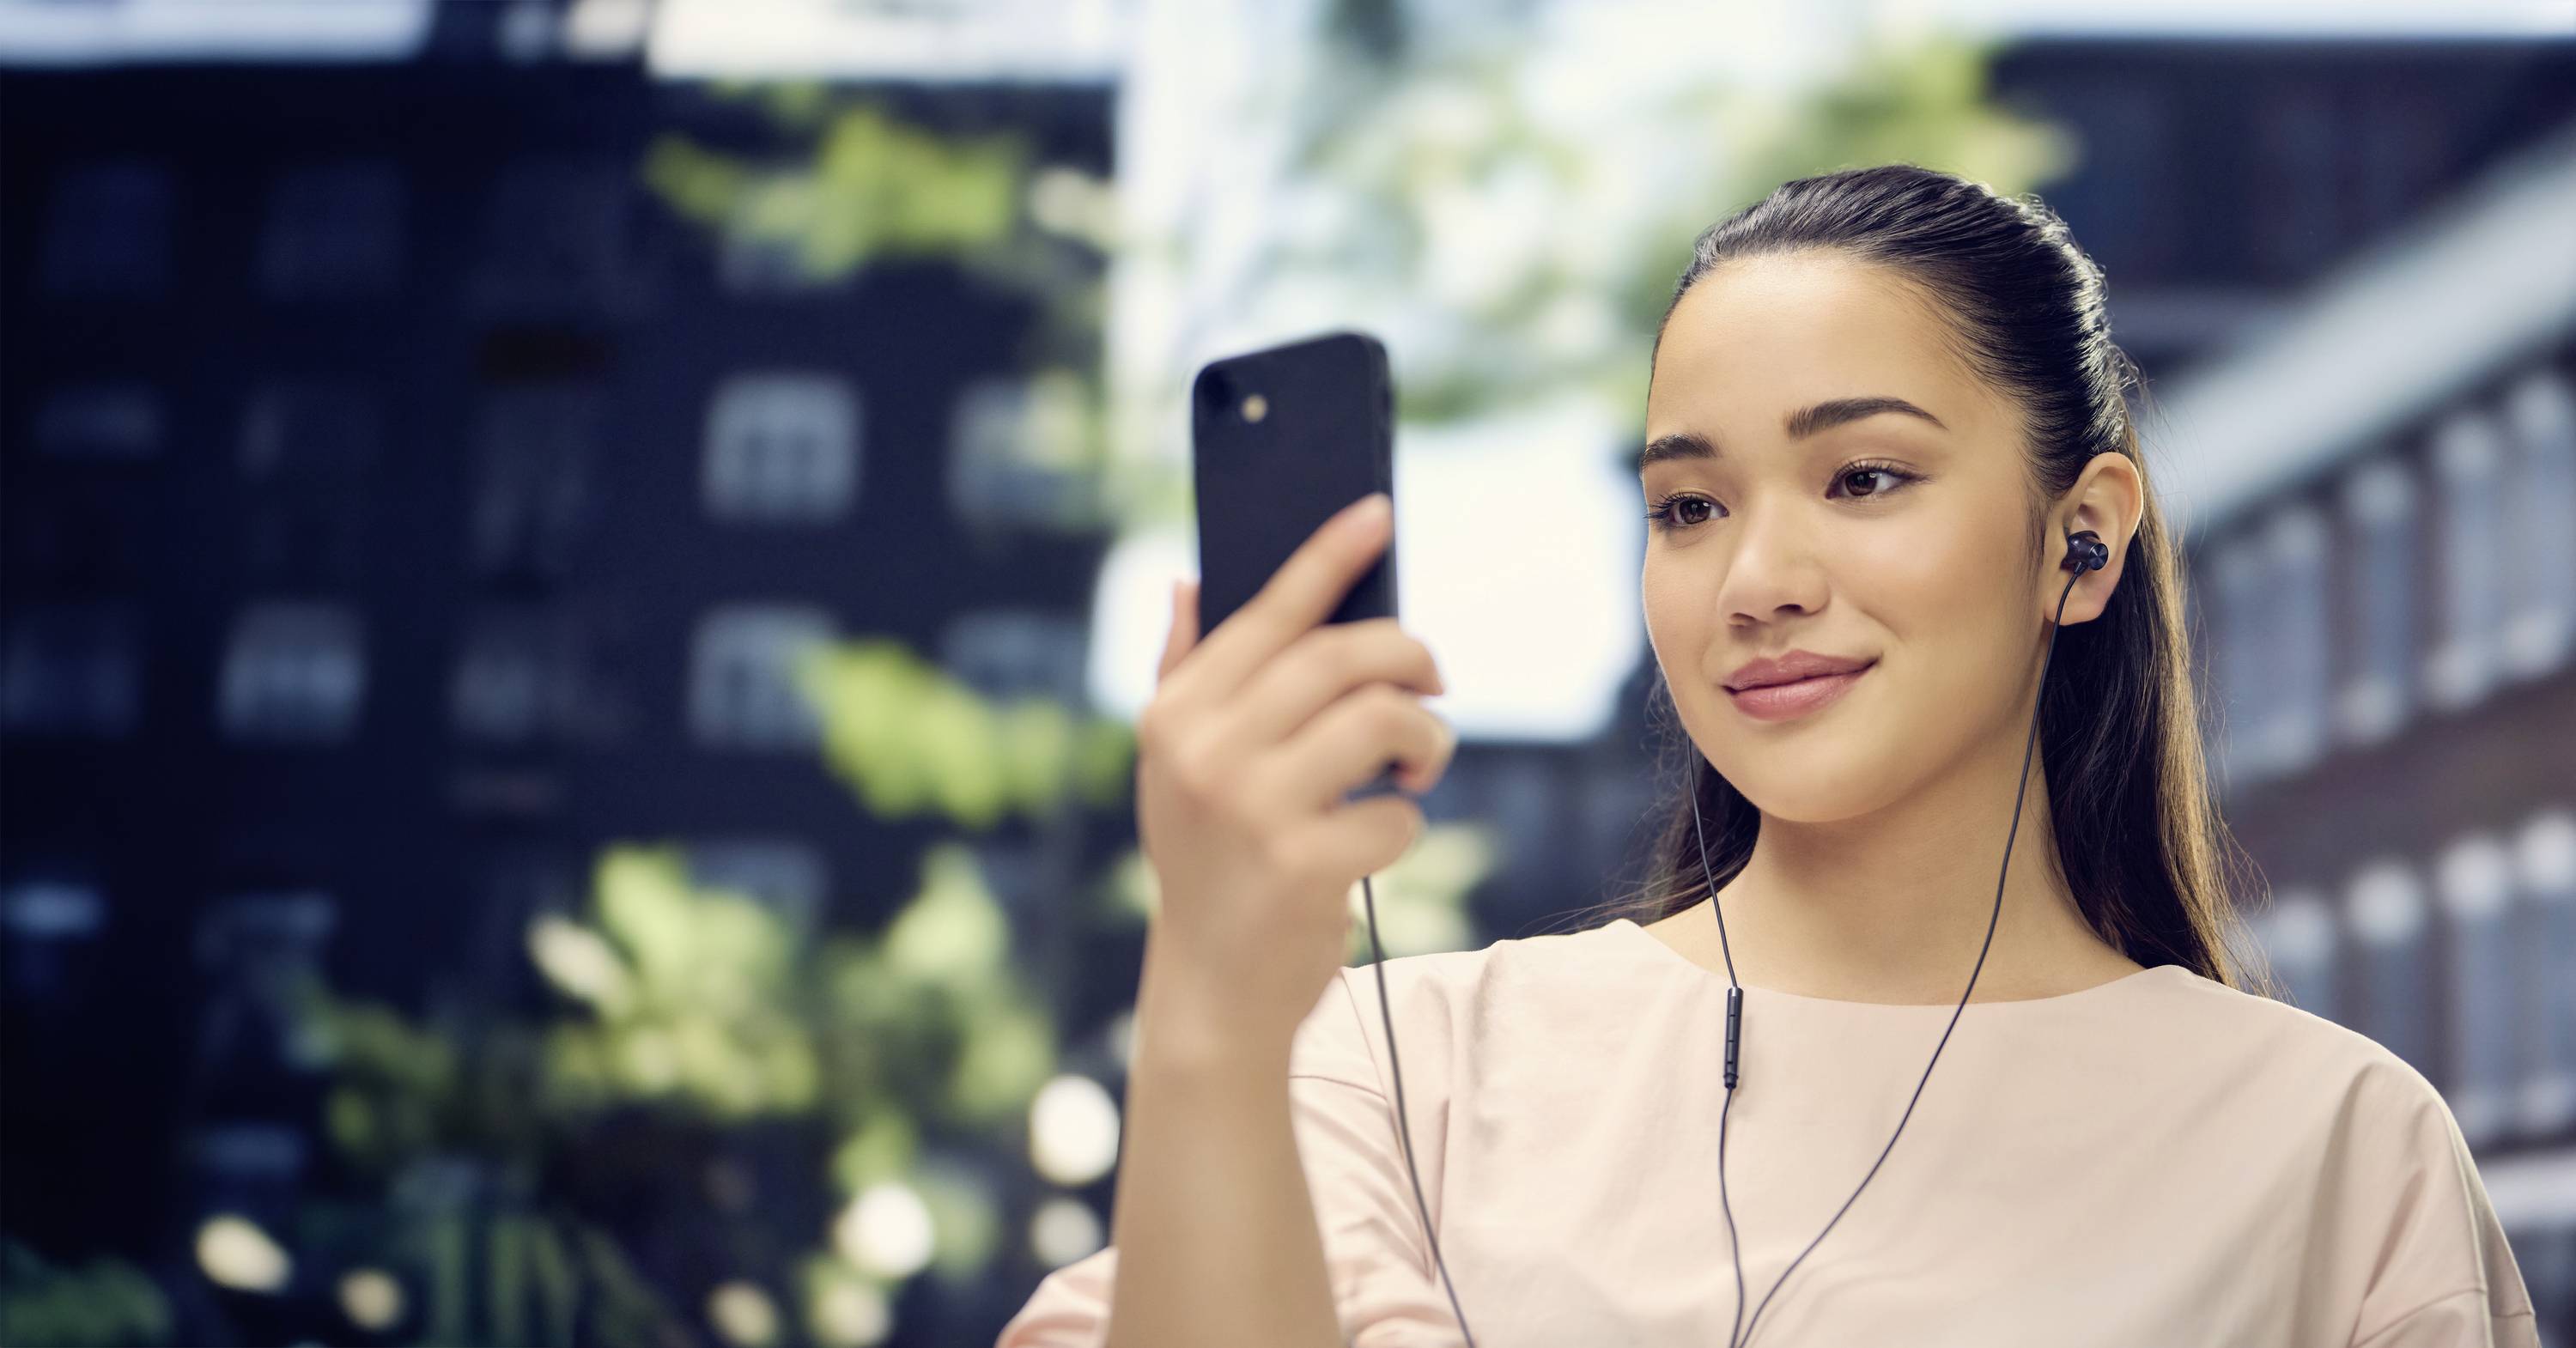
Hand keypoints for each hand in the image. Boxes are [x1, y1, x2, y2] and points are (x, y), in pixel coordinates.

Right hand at [1132, 493, 1455, 1051]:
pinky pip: (1397, 811)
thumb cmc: (1211, 865)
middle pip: (1342, 656)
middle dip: (1410, 658)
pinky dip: (1405, 821)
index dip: (1328, 555)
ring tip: (1416, 764)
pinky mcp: (1304, 865)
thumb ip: (1184, 672)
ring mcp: (1253, 808)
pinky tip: (1378, 840)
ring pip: (1382, 720)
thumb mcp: (1175, 769)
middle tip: (1432, 684)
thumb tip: (1193, 579)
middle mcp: (1207, 751)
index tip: (1376, 511)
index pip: (1268, 612)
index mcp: (1178, 714)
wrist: (1212, 992)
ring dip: (1425, 737)